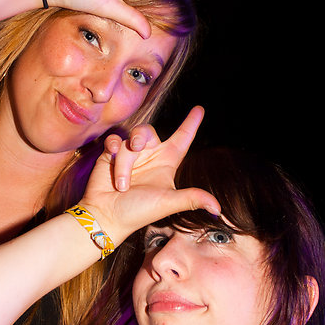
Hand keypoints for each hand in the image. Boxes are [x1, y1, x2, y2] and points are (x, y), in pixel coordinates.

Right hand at [78, 106, 220, 245]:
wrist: (106, 216)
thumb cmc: (137, 212)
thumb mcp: (167, 203)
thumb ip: (192, 199)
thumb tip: (218, 210)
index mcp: (166, 164)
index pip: (182, 138)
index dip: (191, 124)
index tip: (200, 108)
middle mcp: (149, 157)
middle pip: (149, 131)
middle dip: (141, 136)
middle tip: (135, 147)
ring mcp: (130, 156)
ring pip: (130, 139)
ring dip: (125, 159)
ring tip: (121, 182)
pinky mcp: (111, 156)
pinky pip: (115, 139)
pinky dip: (113, 147)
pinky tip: (110, 157)